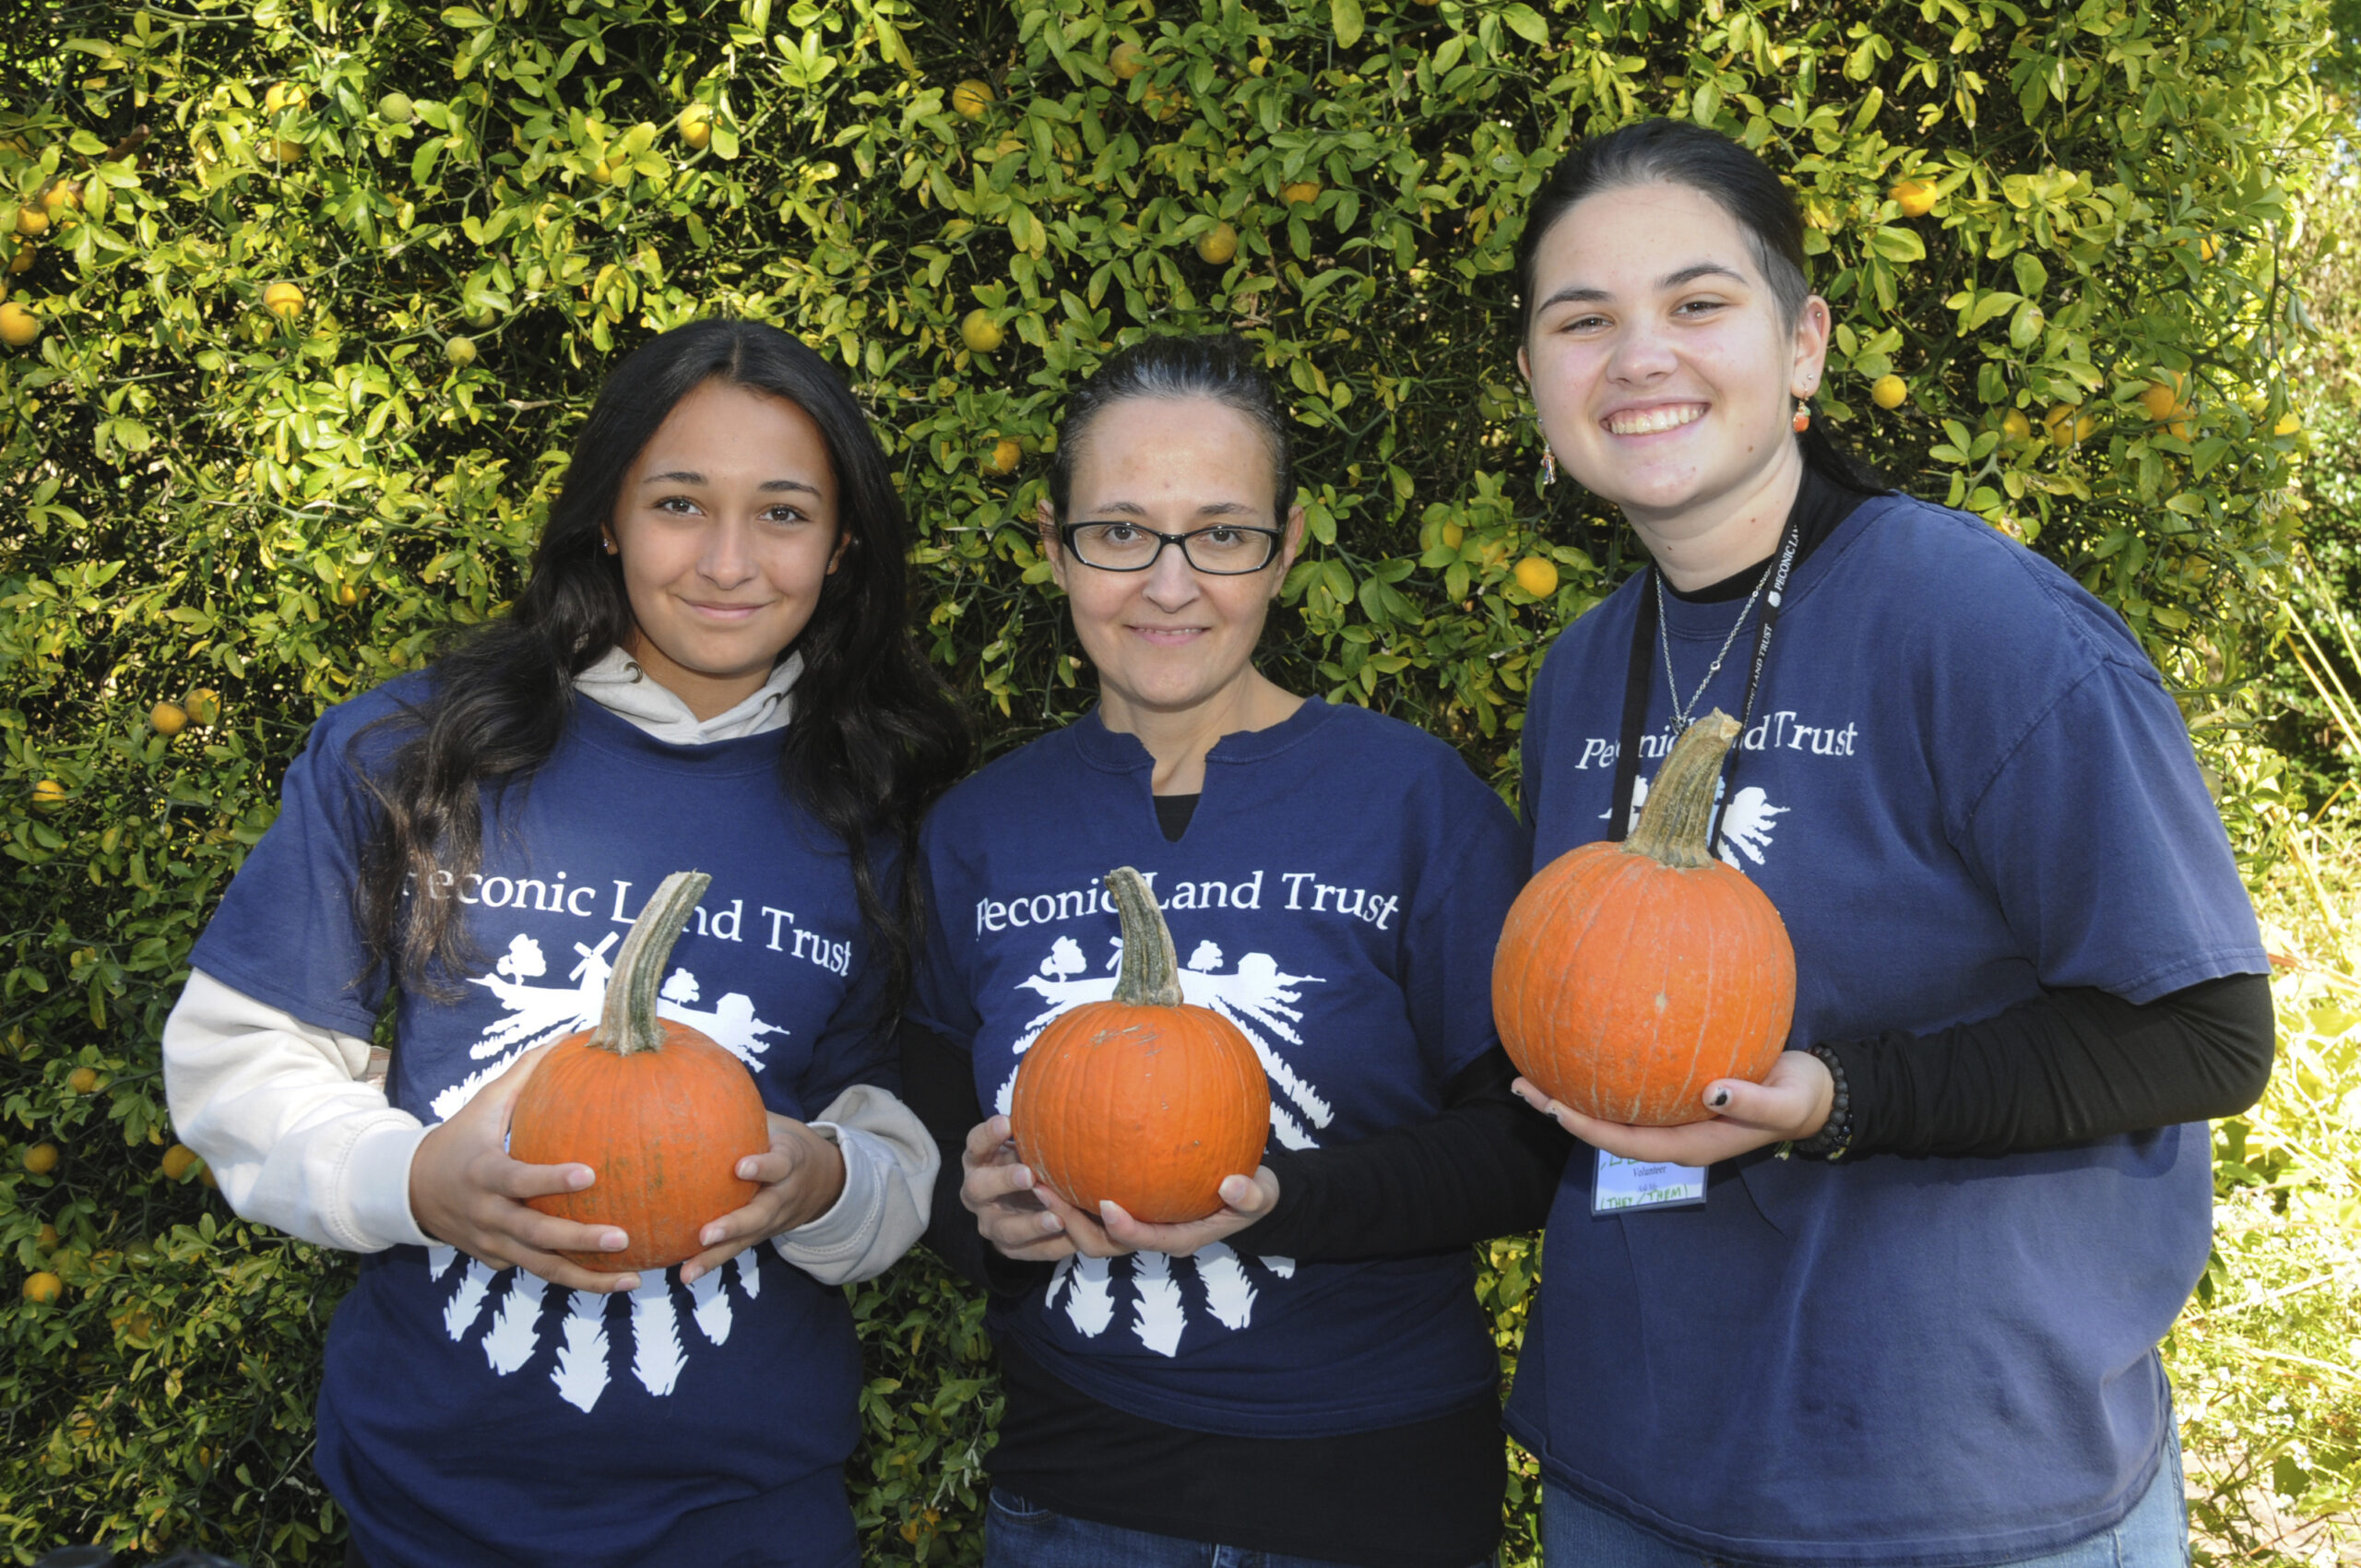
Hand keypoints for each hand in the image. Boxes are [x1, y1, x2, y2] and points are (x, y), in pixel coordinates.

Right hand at [408, 1044, 639, 1293]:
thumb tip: (569, 1036)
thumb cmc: (459, 1140)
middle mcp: (488, 1216)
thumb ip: (525, 1074)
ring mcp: (492, 1245)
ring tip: (632, 1281)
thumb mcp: (483, 1105)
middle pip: (535, 1235)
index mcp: (484, 1174)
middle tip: (623, 1237)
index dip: (552, 1179)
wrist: (410, 1192)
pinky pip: (538, 1273)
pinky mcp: (498, 1261)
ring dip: (587, 1278)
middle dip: (579, 1239)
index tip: (591, 1172)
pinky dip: (575, 1281)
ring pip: (542, 1268)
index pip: (519, 1179)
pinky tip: (616, 1281)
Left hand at [678, 1113, 846, 1285]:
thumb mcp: (778, 1125)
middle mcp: (783, 1196)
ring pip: (746, 1241)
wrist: (827, 1181)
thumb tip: (702, 1080)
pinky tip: (683, 1273)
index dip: (762, 1166)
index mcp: (790, 1162)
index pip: (779, 1164)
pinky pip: (735, 1250)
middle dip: (734, 1225)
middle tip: (706, 1234)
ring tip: (687, 1273)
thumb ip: (746, 1112)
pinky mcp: (760, 1236)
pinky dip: (710, 1262)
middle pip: (761, 1214)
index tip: (741, 1166)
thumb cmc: (787, 1144)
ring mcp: (773, 1221)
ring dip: (716, 1257)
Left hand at [957, 1115, 1277, 1261]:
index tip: (1106, 1204)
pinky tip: (1054, 1150)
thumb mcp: (1261, 1195)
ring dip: (1061, 1206)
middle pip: (1102, 1241)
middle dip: (1070, 1222)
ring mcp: (1136, 1221)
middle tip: (1045, 1189)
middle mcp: (1151, 1234)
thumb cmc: (1252, 1195)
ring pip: (1088, 1225)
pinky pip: (1094, 1198)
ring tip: (1036, 1173)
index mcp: (1179, 1237)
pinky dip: (1074, 1184)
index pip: (1143, 1239)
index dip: (1123, 1228)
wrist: (1246, 1192)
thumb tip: (1235, 1185)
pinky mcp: (1129, 1203)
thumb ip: (1251, 1195)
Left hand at [1511, 1048, 1834, 1166]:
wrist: (1814, 1094)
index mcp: (1690, 1143)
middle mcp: (1672, 1132)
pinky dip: (1605, 1066)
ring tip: (1533, 1065)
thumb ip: (1751, 1103)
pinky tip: (1586, 1036)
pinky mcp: (1677, 1092)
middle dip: (1562, 1108)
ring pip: (1613, 1106)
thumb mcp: (1782, 1103)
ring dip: (1574, 1089)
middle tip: (1522, 1083)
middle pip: (1605, 1126)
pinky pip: (1633, 1083)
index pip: (1626, 1142)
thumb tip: (1713, 1094)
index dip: (1588, 1129)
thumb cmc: (1798, 1099)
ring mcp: (1672, 1114)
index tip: (1554, 1110)